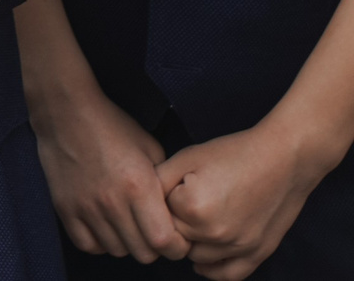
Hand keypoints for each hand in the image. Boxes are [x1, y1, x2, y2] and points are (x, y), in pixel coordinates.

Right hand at [32, 78, 188, 261]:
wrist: (65, 111)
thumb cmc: (112, 126)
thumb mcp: (150, 149)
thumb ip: (164, 184)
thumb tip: (174, 212)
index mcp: (139, 186)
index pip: (165, 242)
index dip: (177, 247)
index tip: (178, 238)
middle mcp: (112, 202)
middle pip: (143, 253)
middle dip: (155, 248)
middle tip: (153, 231)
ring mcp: (85, 207)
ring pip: (117, 251)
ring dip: (128, 243)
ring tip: (129, 226)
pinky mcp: (65, 207)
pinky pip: (88, 245)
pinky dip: (100, 242)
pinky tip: (105, 226)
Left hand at [161, 123, 329, 278]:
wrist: (283, 158)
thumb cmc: (233, 153)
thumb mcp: (186, 158)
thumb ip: (157, 181)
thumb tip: (137, 200)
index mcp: (192, 208)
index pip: (158, 215)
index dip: (163, 201)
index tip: (175, 189)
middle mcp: (214, 233)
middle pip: (176, 238)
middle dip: (176, 222)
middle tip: (188, 201)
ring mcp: (238, 247)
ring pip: (196, 258)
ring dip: (193, 243)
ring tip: (200, 219)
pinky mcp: (258, 254)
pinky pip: (227, 275)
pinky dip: (212, 270)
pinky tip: (203, 258)